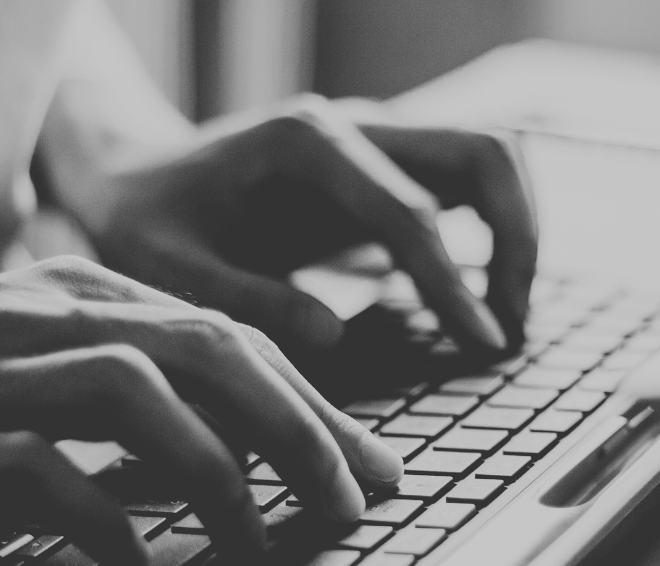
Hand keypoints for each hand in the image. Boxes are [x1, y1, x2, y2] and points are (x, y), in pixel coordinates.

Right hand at [0, 257, 402, 565]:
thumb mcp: (82, 394)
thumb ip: (163, 406)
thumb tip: (266, 456)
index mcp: (91, 293)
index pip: (233, 340)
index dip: (312, 403)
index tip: (369, 466)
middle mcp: (46, 310)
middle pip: (211, 348)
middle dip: (300, 427)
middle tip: (356, 500)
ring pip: (141, 388)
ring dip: (221, 474)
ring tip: (260, 542)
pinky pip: (39, 469)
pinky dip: (104, 526)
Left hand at [40, 95, 536, 353]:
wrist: (141, 179)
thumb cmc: (151, 223)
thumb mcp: (172, 268)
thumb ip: (247, 299)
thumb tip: (333, 334)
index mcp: (306, 144)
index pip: (412, 211)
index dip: (454, 283)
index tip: (484, 343)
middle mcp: (355, 127)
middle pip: (484, 154)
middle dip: (518, 242)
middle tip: (508, 328)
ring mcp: (375, 142)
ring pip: (491, 159)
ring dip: (518, 232)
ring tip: (506, 315)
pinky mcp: (382, 169)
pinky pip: (466, 184)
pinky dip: (493, 231)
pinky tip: (476, 291)